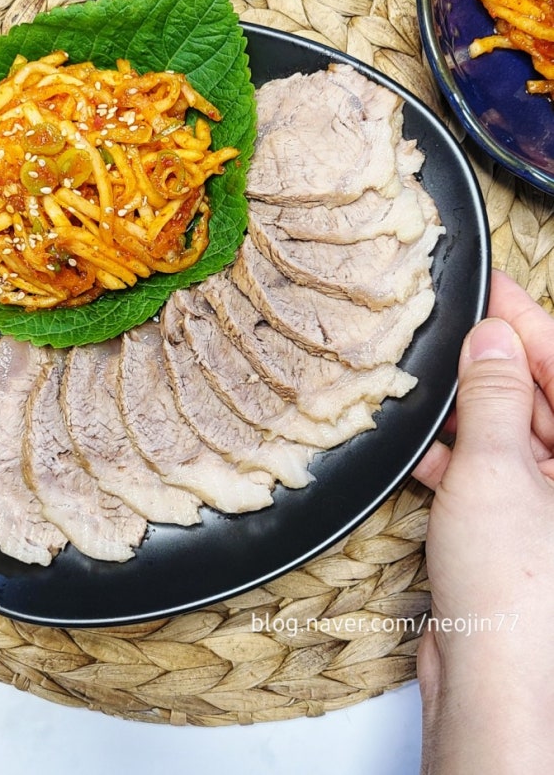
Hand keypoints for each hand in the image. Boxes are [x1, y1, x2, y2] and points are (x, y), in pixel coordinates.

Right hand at [413, 268, 553, 773]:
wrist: (491, 681)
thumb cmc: (515, 592)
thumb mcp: (496, 469)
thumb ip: (493, 398)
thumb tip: (493, 340)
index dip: (528, 323)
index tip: (494, 287)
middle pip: (541, 397)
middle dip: (497, 360)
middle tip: (458, 321)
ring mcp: (547, 506)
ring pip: (511, 434)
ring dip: (471, 408)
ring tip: (435, 374)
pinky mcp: (513, 531)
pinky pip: (488, 473)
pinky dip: (457, 456)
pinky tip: (426, 442)